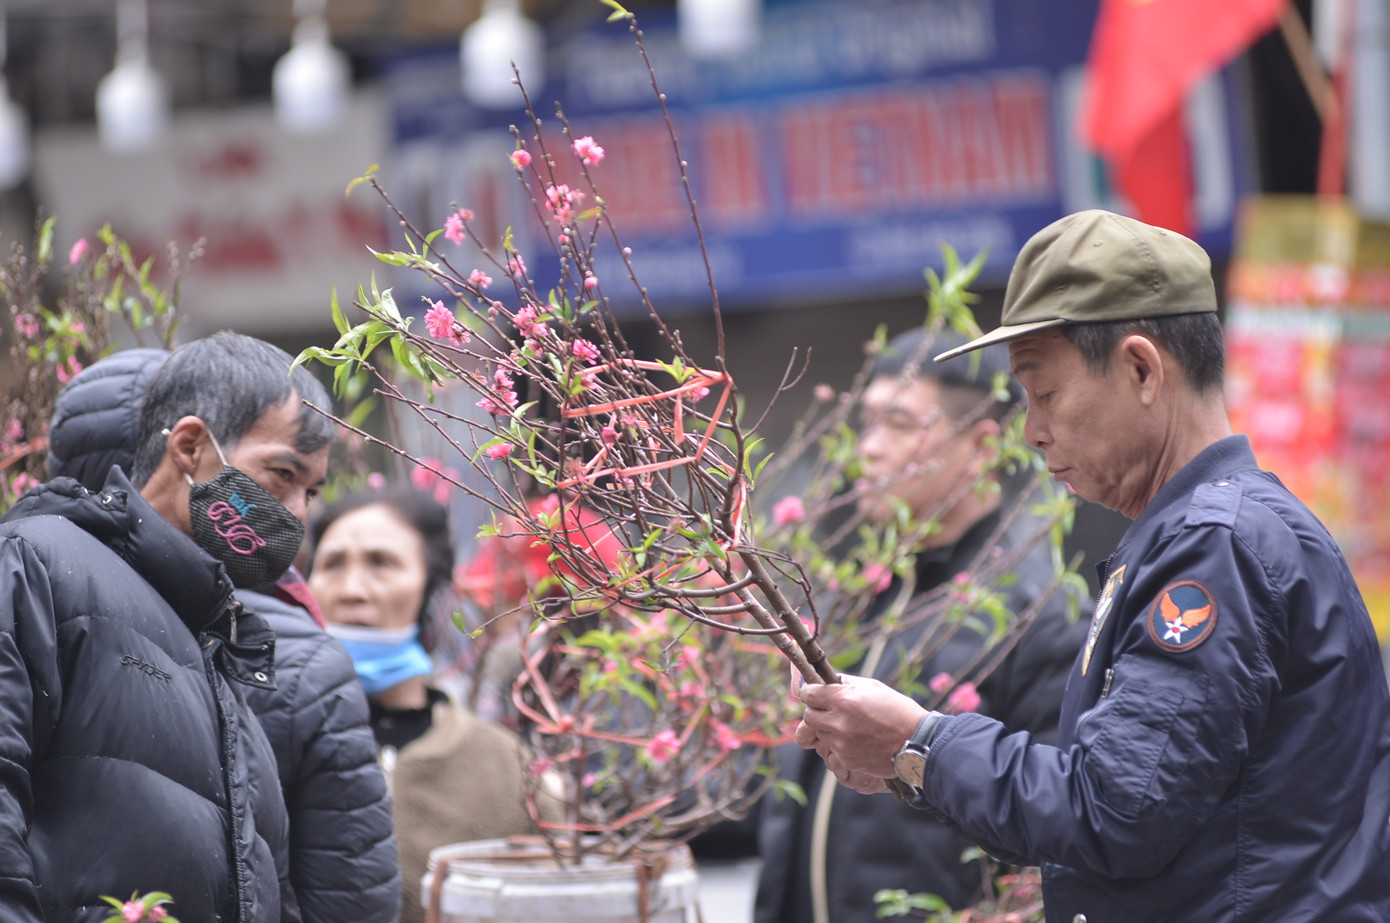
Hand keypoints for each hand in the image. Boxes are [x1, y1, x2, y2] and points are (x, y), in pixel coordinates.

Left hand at [796, 673, 926, 778]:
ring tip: (850, 726)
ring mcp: (841, 744)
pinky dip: (840, 745)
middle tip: (832, 710)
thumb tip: (824, 680)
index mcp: (843, 699)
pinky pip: (832, 750)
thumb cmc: (897, 711)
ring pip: (820, 734)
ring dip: (828, 729)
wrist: (917, 743)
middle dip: (817, 711)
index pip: (808, 694)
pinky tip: (858, 740)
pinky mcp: (846, 760)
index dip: (812, 692)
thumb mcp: (872, 687)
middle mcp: (838, 722)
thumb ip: (845, 683)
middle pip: (808, 716)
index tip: (817, 694)